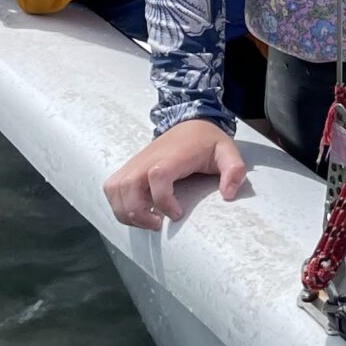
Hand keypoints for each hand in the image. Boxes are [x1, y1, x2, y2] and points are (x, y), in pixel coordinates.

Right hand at [104, 120, 247, 229]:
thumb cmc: (208, 141)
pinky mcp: (129, 168)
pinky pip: (111, 188)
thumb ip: (235, 170)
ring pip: (115, 190)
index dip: (163, 200)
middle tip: (158, 224)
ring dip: (126, 212)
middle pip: (128, 186)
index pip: (157, 176)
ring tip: (147, 221)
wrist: (189, 122)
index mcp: (172, 156)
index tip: (177, 214)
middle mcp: (148, 159)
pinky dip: (117, 204)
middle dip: (138, 213)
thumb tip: (229, 194)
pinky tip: (136, 211)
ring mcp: (135, 163)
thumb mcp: (228, 151)